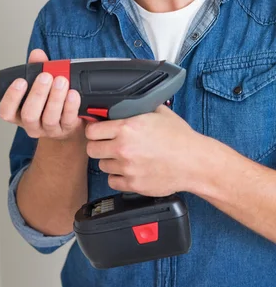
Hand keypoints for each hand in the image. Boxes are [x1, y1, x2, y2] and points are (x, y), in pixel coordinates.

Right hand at [0, 49, 85, 139]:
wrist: (70, 120)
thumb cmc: (49, 100)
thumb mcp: (41, 84)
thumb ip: (37, 68)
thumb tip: (37, 54)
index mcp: (20, 113)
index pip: (7, 112)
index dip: (11, 98)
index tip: (20, 81)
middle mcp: (32, 124)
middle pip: (29, 115)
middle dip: (37, 94)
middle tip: (45, 77)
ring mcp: (49, 130)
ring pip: (49, 118)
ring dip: (55, 98)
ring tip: (61, 81)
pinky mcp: (67, 129)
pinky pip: (68, 119)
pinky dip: (71, 105)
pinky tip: (73, 94)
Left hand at [85, 105, 206, 195]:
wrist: (194, 162)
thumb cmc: (179, 137)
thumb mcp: (158, 112)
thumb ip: (137, 107)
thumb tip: (123, 102)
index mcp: (127, 128)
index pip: (92, 131)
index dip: (94, 130)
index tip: (98, 131)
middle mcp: (123, 148)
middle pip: (92, 149)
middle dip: (99, 145)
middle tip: (108, 144)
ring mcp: (127, 168)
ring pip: (102, 165)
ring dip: (110, 161)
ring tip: (124, 157)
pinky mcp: (133, 184)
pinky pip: (112, 181)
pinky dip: (118, 177)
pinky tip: (128, 170)